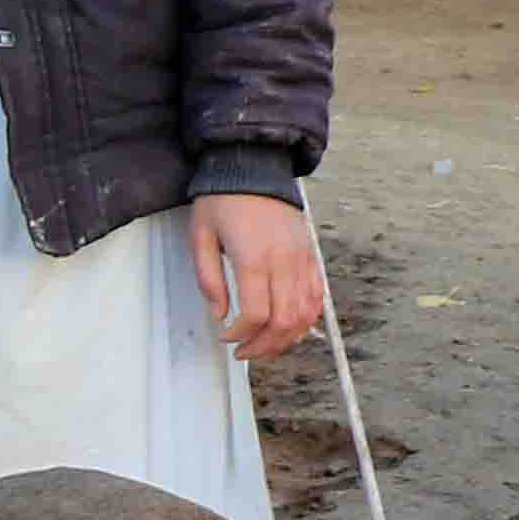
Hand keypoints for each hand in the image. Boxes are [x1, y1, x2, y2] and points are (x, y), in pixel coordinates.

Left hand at [184, 192, 324, 362]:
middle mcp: (284, 260)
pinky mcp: (312, 255)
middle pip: (284, 320)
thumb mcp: (200, 237)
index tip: (226, 337)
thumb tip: (218, 315)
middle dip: (263, 345)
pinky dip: (307, 318)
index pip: (255, 313)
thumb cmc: (222, 202)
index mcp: (254, 257)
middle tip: (243, 351)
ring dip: (286, 338)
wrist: (254, 168)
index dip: (240, 334)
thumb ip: (209, 280)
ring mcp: (302, 258)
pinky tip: (288, 327)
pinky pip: (317, 295)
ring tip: (264, 345)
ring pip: (305, 313)